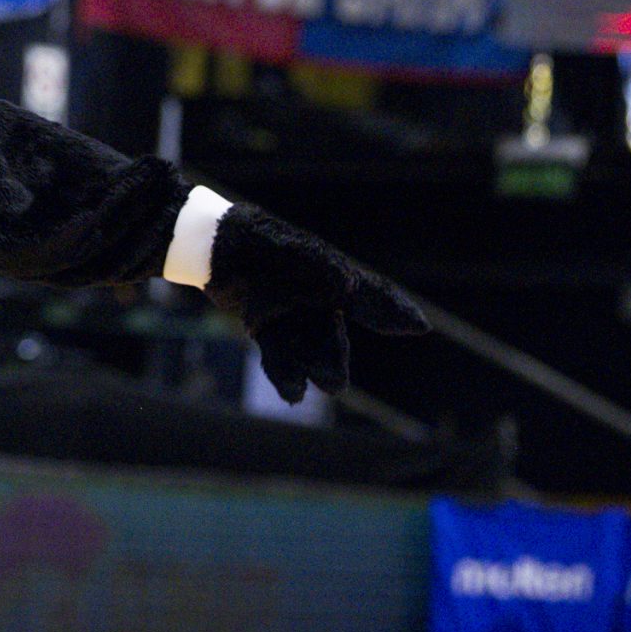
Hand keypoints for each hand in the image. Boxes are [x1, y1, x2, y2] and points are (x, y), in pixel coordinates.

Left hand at [206, 204, 425, 401]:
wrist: (211, 243)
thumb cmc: (257, 239)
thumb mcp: (291, 249)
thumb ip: (320, 266)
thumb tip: (347, 285)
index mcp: (328, 275)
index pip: (369, 295)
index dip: (393, 310)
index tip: (419, 326)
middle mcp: (314, 296)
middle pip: (333, 334)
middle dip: (334, 357)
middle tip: (333, 381)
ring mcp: (288, 312)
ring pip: (308, 348)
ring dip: (313, 369)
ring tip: (316, 386)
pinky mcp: (262, 323)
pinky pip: (279, 354)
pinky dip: (286, 373)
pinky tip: (293, 393)